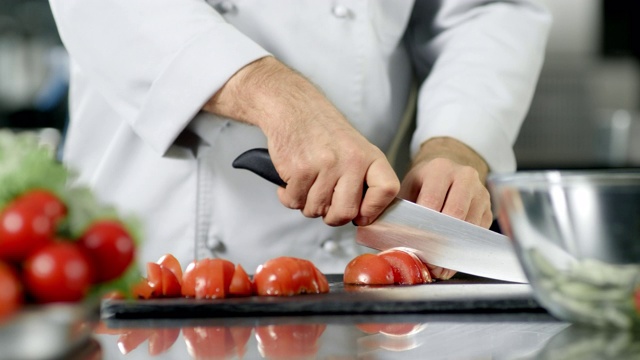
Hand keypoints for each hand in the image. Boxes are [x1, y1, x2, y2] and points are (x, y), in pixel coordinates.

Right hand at [204, 56, 399, 225]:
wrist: (294, 108)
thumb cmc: (324, 133)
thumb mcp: (355, 149)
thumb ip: (363, 180)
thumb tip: (363, 217)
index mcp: (369, 157)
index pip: (386, 190)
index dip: (373, 210)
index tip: (361, 215)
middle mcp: (350, 161)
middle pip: (345, 213)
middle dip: (331, 216)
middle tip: (326, 204)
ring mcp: (325, 166)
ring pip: (315, 210)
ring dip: (307, 204)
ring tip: (308, 184)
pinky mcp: (300, 170)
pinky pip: (294, 202)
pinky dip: (289, 197)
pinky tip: (293, 181)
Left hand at [398, 137, 490, 278]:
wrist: (448, 172)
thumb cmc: (424, 183)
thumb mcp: (410, 187)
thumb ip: (404, 209)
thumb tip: (393, 239)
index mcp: (440, 169)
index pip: (433, 200)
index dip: (424, 224)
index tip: (415, 244)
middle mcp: (465, 177)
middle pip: (455, 214)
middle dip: (440, 240)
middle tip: (427, 260)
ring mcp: (480, 193)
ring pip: (468, 227)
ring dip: (452, 249)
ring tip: (437, 266)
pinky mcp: (488, 210)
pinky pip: (477, 234)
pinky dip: (462, 249)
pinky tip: (449, 258)